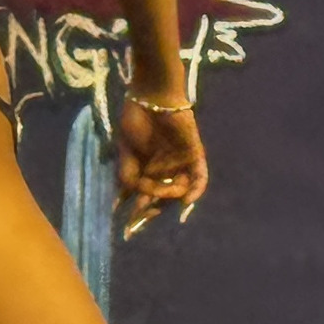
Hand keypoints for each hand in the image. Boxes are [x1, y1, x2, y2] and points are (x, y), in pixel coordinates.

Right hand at [113, 94, 205, 237]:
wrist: (152, 96)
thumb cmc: (136, 120)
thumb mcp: (124, 152)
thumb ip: (127, 176)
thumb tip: (124, 202)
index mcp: (147, 169)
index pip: (143, 196)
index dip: (134, 212)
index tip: (124, 227)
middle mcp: (164, 170)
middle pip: (160, 198)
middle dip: (148, 212)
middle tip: (137, 223)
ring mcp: (180, 164)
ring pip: (178, 190)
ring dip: (166, 199)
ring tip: (153, 203)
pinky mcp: (195, 155)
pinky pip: (200, 177)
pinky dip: (195, 190)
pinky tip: (184, 201)